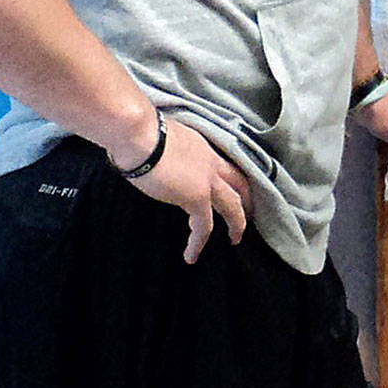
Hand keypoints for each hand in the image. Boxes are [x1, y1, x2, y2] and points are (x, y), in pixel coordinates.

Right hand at [127, 118, 251, 263]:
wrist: (139, 134)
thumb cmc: (140, 132)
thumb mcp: (163, 139)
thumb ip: (167, 152)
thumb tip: (154, 158)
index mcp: (203, 147)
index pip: (226, 164)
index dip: (233, 178)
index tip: (235, 189)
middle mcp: (211, 161)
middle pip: (240, 183)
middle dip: (247, 200)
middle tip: (248, 215)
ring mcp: (207, 179)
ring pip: (233, 205)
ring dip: (236, 223)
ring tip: (234, 239)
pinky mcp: (196, 196)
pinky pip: (204, 226)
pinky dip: (198, 242)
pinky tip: (191, 255)